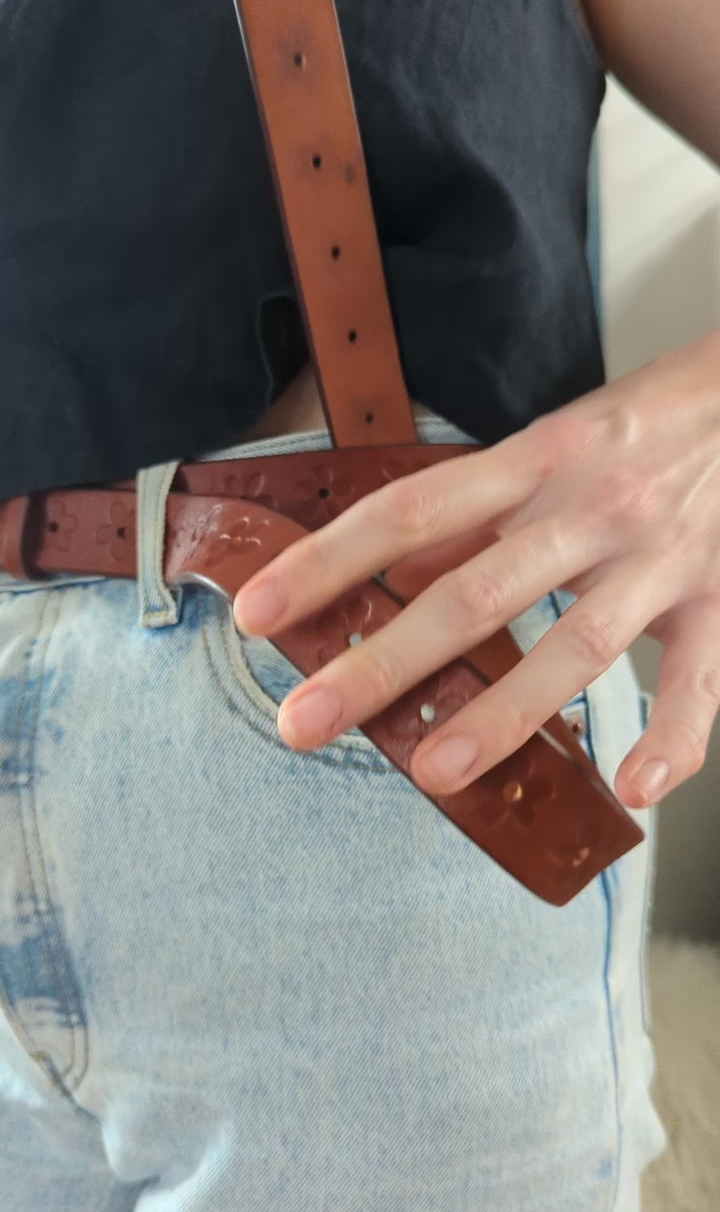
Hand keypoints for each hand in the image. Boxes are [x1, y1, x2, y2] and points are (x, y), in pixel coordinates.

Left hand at [234, 329, 719, 809]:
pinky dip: (674, 737)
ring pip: (576, 642)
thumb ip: (477, 510)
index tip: (257, 611)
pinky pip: (702, 679)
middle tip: (304, 722)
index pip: (409, 513)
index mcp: (537, 460)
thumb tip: (397, 575)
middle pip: (474, 591)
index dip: (328, 562)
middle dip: (382, 662)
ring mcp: (660, 556)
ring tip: (435, 772)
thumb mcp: (550, 445)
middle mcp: (591, 506)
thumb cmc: (644, 422)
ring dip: (504, 712)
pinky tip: (632, 788)